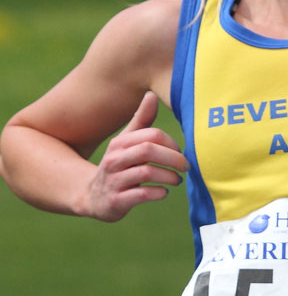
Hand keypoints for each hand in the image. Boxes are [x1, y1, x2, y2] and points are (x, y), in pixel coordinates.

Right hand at [86, 91, 187, 221]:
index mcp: (120, 143)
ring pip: (146, 172)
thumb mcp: (126, 142)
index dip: (171, 142)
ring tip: (177, 179)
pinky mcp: (116, 201)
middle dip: (173, 158)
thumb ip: (141, 121)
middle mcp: (114, 159)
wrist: (93, 197)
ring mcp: (114, 181)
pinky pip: (142, 194)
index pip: (151, 135)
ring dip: (169, 176)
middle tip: (185, 166)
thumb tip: (151, 94)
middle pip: (148, 151)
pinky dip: (158, 192)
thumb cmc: (118, 165)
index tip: (179, 151)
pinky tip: (164, 192)